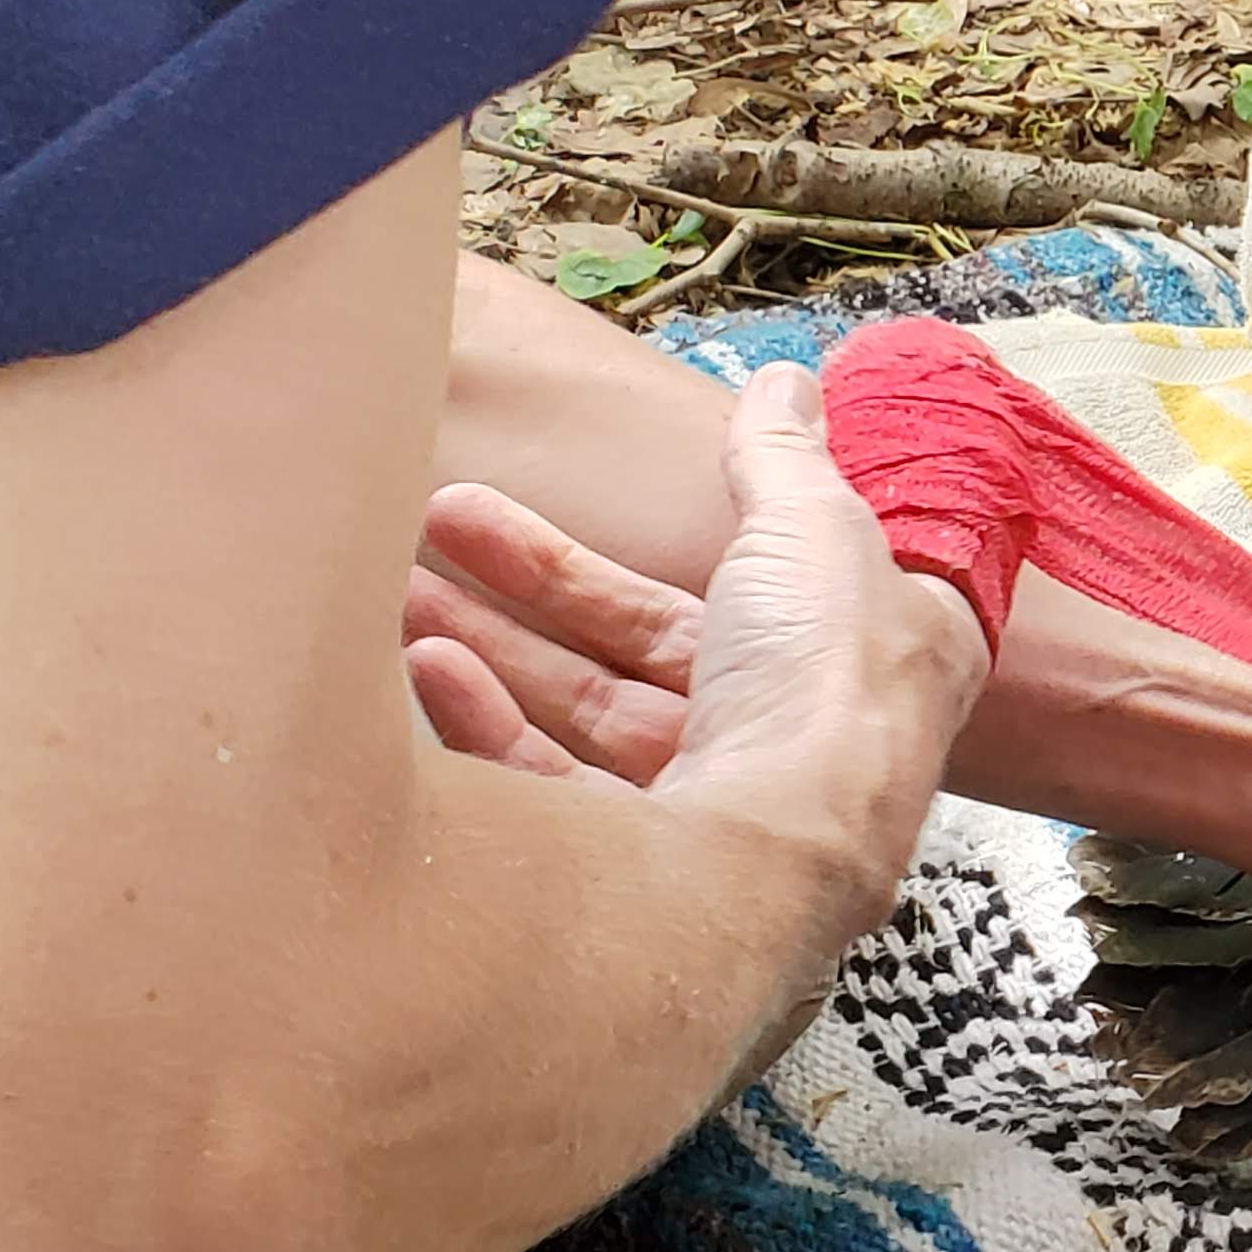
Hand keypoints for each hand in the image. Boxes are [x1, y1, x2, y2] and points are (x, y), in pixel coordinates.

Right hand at [401, 364, 989, 938]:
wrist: (795, 846)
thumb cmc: (828, 682)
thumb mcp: (813, 531)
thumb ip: (782, 458)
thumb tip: (784, 382)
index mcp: (856, 657)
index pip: (747, 585)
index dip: (651, 542)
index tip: (588, 494)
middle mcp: (797, 739)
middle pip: (643, 642)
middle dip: (534, 578)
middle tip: (440, 515)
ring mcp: (719, 810)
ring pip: (584, 712)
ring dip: (489, 644)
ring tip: (395, 588)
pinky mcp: (647, 870)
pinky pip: (553, 793)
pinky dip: (489, 729)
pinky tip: (426, 670)